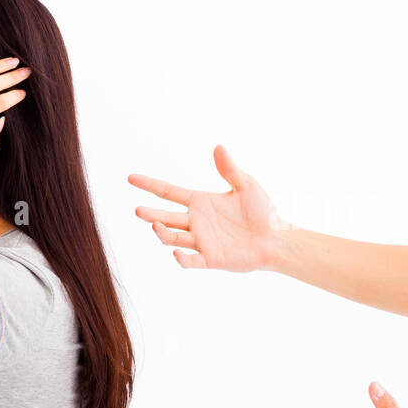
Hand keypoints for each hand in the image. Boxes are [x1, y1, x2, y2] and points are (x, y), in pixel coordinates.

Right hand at [128, 145, 288, 271]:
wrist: (276, 238)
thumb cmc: (261, 212)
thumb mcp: (246, 185)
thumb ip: (230, 169)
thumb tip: (218, 147)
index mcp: (200, 202)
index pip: (168, 192)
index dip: (149, 185)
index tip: (131, 178)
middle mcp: (196, 222)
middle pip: (166, 217)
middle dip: (151, 214)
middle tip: (138, 210)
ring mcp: (202, 241)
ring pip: (174, 237)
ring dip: (163, 233)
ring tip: (154, 225)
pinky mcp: (211, 259)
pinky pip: (193, 261)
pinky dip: (183, 259)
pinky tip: (177, 254)